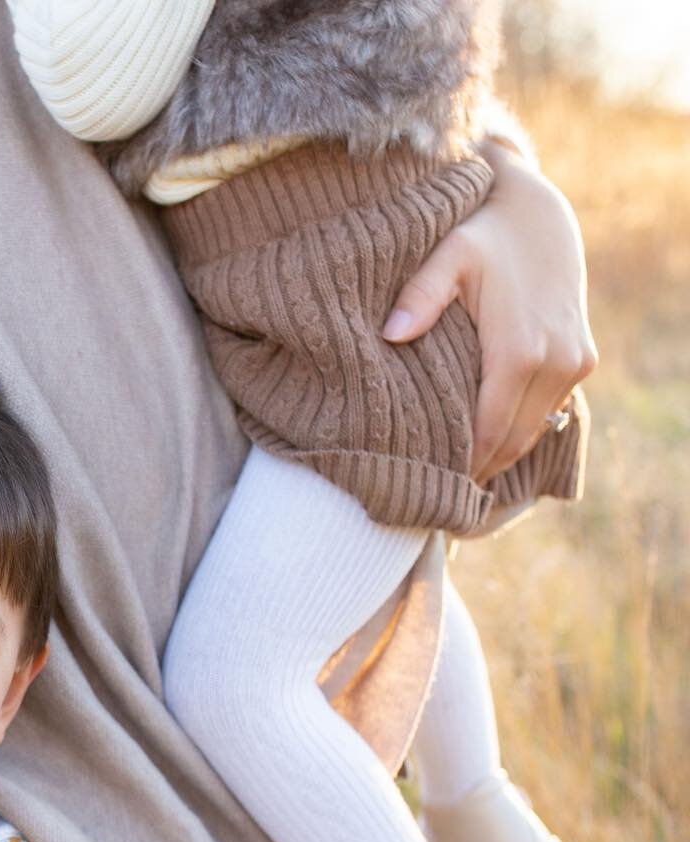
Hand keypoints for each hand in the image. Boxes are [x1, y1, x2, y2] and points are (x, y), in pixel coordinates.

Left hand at [381, 140, 597, 482]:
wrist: (539, 212)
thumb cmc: (483, 233)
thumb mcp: (448, 255)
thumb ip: (420, 296)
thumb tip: (390, 335)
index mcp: (520, 350)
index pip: (488, 430)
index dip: (463, 465)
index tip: (431, 489)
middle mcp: (556, 362)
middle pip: (513, 440)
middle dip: (478, 470)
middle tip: (439, 498)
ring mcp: (575, 362)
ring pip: (534, 431)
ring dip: (500, 457)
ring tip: (459, 479)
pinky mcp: (582, 360)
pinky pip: (548, 412)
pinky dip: (520, 432)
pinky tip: (486, 447)